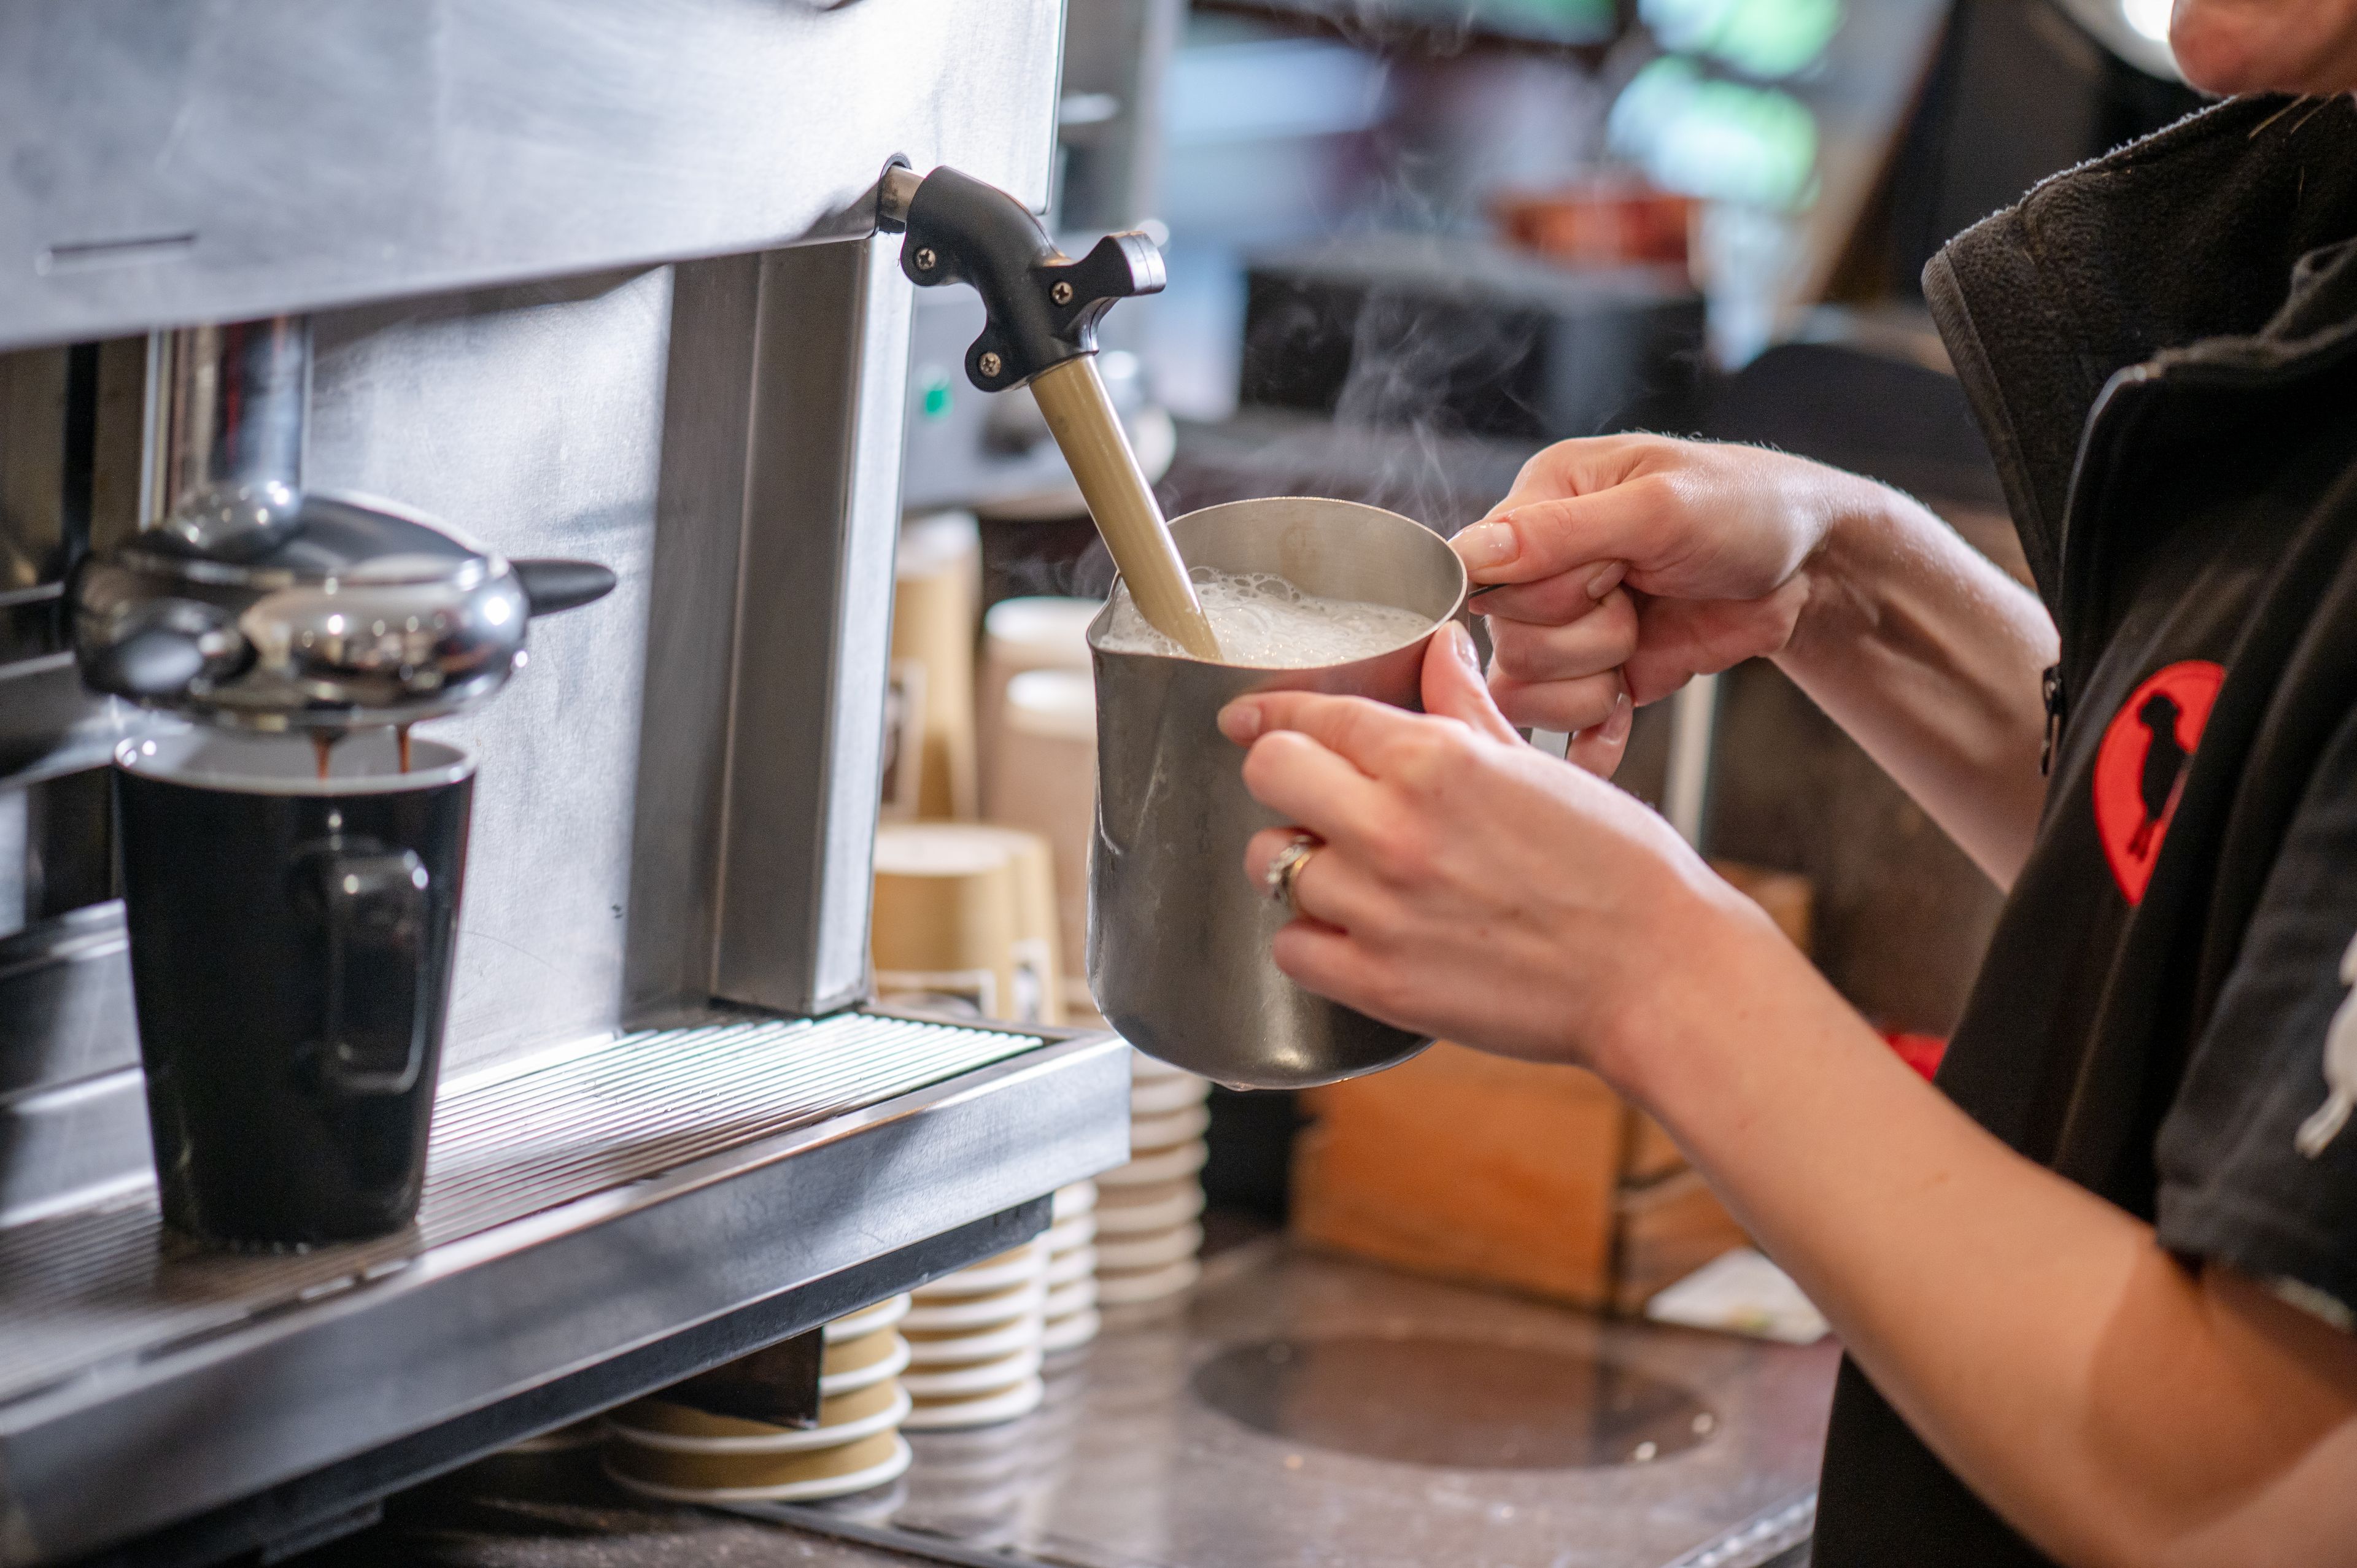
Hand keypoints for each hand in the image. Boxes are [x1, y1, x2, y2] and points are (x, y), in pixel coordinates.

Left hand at [1218, 620, 1780, 1071]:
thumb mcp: (1538, 766)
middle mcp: (1395, 828)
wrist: (1659, 973)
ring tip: (1347, 870)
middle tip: (1308, 795)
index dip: (1271, 714)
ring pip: (1271, 864)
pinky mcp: (1379, 984)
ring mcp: (1380, 910)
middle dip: (1281, 777)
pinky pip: (1291, 948)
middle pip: (1268, 775)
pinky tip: (1353, 930)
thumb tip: (1440, 647)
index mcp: (1435, 760)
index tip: (1250, 720)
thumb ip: (1466, 705)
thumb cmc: (1618, 867)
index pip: (1312, 716)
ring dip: (1298, 862)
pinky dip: (1310, 939)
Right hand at [1456, 435, 1882, 767]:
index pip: (1483, 575)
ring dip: (1596, 678)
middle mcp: (1540, 567)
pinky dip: (1594, 732)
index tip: (1610, 572)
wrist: (1812, 568)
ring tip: (1642, 639)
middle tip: (1637, 594)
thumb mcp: (1659, 508)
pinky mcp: (1597, 675)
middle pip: (1509, 641)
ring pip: (1525, 689)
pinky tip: (1624, 714)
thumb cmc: (1747, 509)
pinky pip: (1557, 727)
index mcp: (1540, 501)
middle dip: (1587, 633)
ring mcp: (1567, 627)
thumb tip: (1466, 551)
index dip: (1545, 592)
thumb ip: (1559, 533)